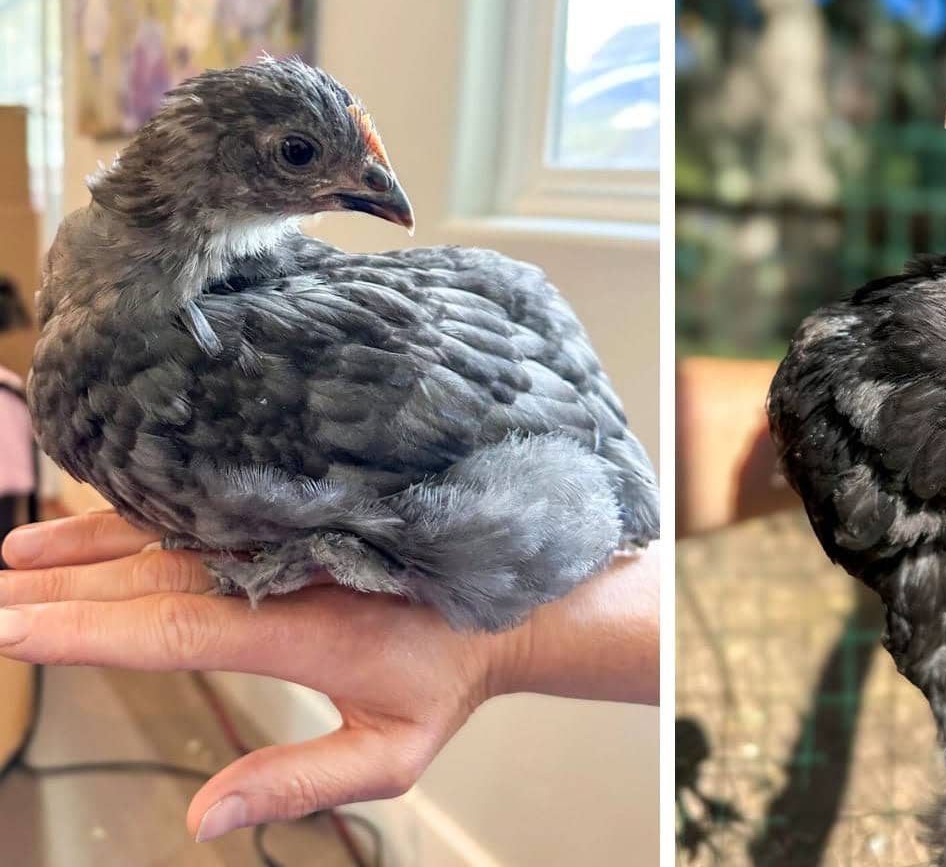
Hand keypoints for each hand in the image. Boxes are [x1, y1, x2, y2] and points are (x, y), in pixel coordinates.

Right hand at [0, 513, 657, 841]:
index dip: (87, 630)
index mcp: (301, 628)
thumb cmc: (446, 679)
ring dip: (91, 542)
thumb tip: (200, 821)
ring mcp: (292, 533)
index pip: (172, 629)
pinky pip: (211, 506)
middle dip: (65, 589)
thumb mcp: (389, 755)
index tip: (14, 631)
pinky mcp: (298, 514)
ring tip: (16, 553)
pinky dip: (150, 510)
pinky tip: (98, 510)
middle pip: (156, 576)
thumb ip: (296, 783)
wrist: (513, 599)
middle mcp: (287, 569)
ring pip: (175, 533)